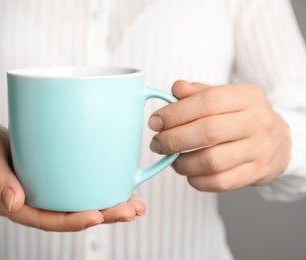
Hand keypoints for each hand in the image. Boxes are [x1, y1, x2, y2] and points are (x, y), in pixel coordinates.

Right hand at [0, 123, 145, 230]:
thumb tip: (15, 202)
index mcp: (16, 205)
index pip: (46, 219)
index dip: (71, 221)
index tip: (96, 216)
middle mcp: (36, 203)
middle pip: (71, 216)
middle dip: (102, 216)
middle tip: (130, 211)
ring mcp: (49, 192)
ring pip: (80, 204)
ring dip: (108, 206)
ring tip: (135, 204)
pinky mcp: (57, 179)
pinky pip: (80, 188)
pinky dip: (101, 188)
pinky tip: (121, 186)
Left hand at [148, 81, 291, 191]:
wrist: (278, 141)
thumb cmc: (240, 116)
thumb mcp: (224, 96)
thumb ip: (197, 92)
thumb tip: (176, 88)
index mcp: (247, 96)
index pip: (207, 102)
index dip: (175, 113)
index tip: (155, 122)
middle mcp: (257, 122)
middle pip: (208, 132)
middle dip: (174, 139)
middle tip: (157, 143)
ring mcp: (259, 150)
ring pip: (212, 161)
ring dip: (182, 163)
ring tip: (172, 159)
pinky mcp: (256, 173)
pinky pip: (220, 182)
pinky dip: (197, 180)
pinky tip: (189, 172)